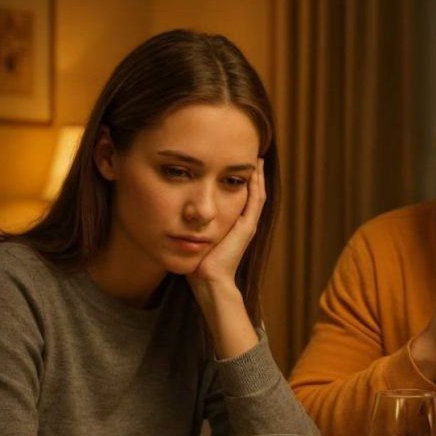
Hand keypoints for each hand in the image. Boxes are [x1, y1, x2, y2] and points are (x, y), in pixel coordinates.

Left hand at [188, 159, 265, 292]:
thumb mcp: (195, 237)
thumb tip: (177, 211)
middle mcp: (243, 223)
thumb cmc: (198, 263)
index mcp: (233, 225)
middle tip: (251, 154)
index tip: (234, 163)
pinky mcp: (247, 227)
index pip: (240, 197)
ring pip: (257, 193)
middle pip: (252, 193)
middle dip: (251, 174)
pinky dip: (257, 184)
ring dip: (257, 175)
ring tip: (256, 158)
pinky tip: (254, 170)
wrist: (209, 280)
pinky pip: (256, 200)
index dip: (239, 180)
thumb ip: (192, 224)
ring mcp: (248, 225)